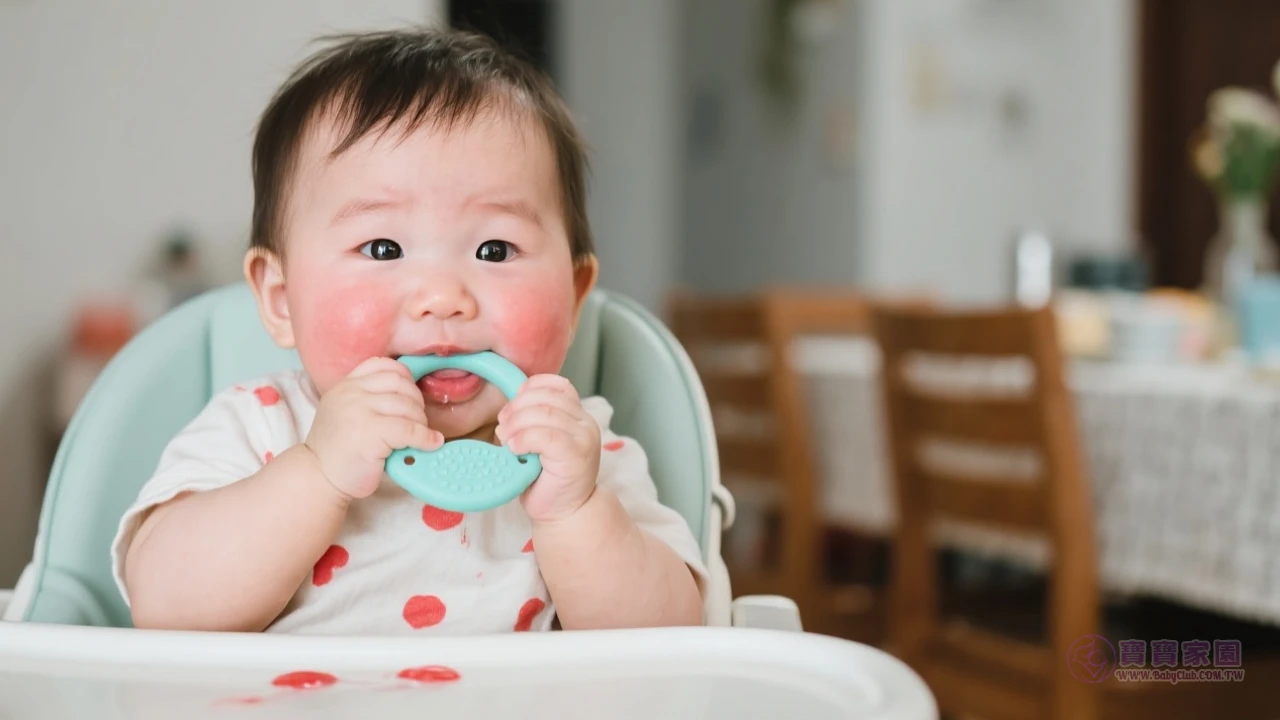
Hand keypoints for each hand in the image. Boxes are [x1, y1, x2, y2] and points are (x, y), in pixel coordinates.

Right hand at [304, 357, 442, 499]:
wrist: (319, 478)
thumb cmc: (338, 450)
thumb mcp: (346, 413)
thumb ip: (368, 400)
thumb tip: (411, 397)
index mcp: (346, 385)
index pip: (382, 365)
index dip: (404, 377)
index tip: (411, 395)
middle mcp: (351, 393)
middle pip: (400, 383)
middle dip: (416, 401)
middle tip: (417, 421)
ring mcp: (360, 410)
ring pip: (407, 406)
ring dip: (421, 421)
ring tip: (419, 435)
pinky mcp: (371, 431)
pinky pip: (409, 429)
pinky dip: (425, 437)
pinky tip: (430, 444)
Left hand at [495, 374, 600, 522]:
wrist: (566, 513)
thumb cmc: (548, 480)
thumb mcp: (541, 443)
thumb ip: (534, 422)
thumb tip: (508, 409)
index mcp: (578, 415)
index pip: (558, 385)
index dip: (531, 388)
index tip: (514, 403)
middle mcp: (585, 423)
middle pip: (546, 397)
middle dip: (517, 407)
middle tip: (503, 426)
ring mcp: (583, 438)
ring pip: (544, 413)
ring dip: (517, 423)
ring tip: (506, 440)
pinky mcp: (576, 455)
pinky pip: (545, 435)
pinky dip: (524, 438)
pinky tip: (515, 449)